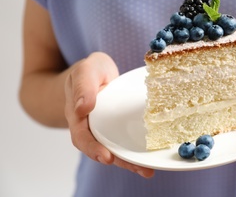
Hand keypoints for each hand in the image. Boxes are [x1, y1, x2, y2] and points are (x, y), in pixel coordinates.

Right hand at [64, 52, 154, 177]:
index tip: (107, 157)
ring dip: (131, 161)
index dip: (93, 149)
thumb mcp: (86, 71)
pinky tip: (152, 157)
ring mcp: (105, 129)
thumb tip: (83, 108)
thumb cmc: (89, 71)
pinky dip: (137, 150)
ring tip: (148, 171)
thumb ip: (83, 87)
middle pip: (102, 149)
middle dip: (120, 161)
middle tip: (140, 169)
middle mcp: (91, 127)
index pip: (82, 137)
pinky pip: (126, 140)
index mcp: (78, 116)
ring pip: (116, 148)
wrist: (96, 71)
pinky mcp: (118, 128)